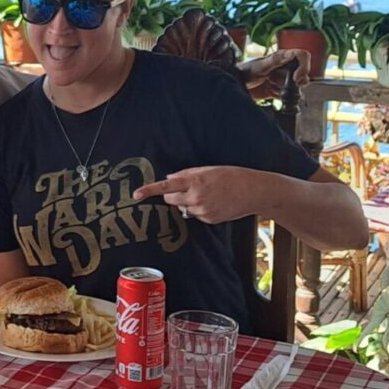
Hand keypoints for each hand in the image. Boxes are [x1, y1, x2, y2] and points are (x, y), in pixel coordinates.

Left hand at [130, 166, 272, 224]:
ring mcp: (202, 210)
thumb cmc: (232, 176)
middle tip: (188, 188)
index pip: (165, 187)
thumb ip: (186, 174)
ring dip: (189, 202)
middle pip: (170, 200)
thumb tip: (169, 179)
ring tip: (209, 195)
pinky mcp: (209, 219)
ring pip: (183, 208)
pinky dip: (200, 209)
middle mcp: (196, 197)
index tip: (136, 195)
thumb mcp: (208, 169)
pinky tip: (214, 202)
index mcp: (194, 181)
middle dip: (173, 195)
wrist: (253, 191)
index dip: (149, 190)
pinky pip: (196, 215)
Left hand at [239, 49, 310, 99]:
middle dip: (296, 82)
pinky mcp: (279, 91)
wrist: (236, 85)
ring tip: (272, 86)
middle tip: (283, 84)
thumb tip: (290, 54)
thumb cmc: (245, 70)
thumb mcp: (261, 65)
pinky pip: (288, 96)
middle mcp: (285, 67)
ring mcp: (282, 79)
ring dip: (286, 89)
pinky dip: (282, 96)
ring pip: (297, 86)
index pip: (302, 56)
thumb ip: (276, 60)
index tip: (296, 77)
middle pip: (303, 74)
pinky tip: (270, 92)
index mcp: (283, 57)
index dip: (304, 66)